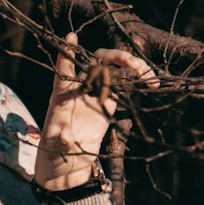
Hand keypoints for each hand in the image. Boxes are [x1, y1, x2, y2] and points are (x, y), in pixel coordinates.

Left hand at [35, 32, 158, 188]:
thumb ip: (60, 141)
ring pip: (114, 70)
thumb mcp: (53, 148)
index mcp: (61, 96)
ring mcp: (95, 96)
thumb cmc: (53, 155)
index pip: (63, 71)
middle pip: (97, 62)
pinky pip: (123, 85)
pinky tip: (151, 82)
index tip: (71, 37)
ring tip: (148, 75)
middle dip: (116, 57)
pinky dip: (137, 80)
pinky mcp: (107, 104)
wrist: (66, 167)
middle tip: (133, 65)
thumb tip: (66, 137)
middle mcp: (79, 90)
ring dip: (131, 66)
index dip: (67, 53)